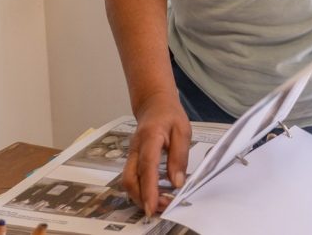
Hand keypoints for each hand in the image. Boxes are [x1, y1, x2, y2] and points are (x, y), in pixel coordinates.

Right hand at [121, 92, 190, 216]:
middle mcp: (135, 148)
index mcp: (150, 137)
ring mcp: (131, 154)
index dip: (149, 188)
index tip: (153, 206)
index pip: (147, 166)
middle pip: (130, 178)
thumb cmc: (170, 115)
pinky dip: (141, 190)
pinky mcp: (132, 159)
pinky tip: (154, 195)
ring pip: (128, 181)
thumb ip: (180, 156)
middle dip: (142, 198)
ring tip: (159, 204)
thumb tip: (177, 182)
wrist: (154, 103)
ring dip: (141, 196)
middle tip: (160, 208)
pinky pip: (132, 178)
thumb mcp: (183, 131)